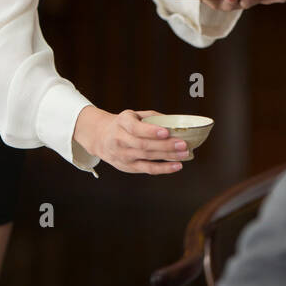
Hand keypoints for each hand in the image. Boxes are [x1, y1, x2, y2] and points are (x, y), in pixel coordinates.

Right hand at [73, 106, 192, 174]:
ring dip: (168, 156)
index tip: (166, 132)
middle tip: (183, 144)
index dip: (150, 131)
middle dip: (165, 145)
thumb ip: (152, 117)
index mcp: (122, 123)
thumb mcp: (133, 115)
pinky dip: (163, 169)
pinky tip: (177, 166)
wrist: (101, 138)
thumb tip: (176, 122)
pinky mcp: (128, 167)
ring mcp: (123, 155)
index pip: (135, 128)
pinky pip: (147, 169)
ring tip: (184, 153)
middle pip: (143, 145)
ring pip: (147, 157)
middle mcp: (120, 140)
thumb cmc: (123, 125)